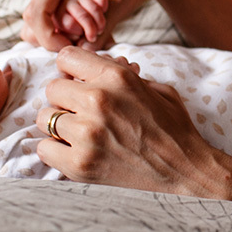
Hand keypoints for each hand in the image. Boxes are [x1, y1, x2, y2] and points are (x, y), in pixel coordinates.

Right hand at [22, 0, 178, 50]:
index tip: (71, 49)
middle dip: (60, 36)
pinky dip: (71, 29)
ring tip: (98, 30)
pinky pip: (54, 17)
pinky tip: (96, 27)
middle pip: (35, 19)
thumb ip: (104, 26)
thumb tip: (83, 51)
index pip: (37, 12)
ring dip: (67, 33)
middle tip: (92, 37)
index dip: (48, 38)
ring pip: (44, 21)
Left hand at [35, 47, 230, 194]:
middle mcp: (98, 100)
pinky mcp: (79, 163)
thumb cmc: (175, 131)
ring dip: (60, 124)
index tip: (77, 81)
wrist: (186, 174)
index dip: (71, 70)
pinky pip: (44, 149)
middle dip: (66, 98)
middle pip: (53, 88)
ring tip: (80, 133)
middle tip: (81, 111)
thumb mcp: (157, 89)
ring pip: (45, 118)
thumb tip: (100, 63)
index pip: (66, 58)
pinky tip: (76, 151)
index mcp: (118, 77)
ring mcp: (87, 133)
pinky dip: (56, 150)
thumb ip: (124, 74)